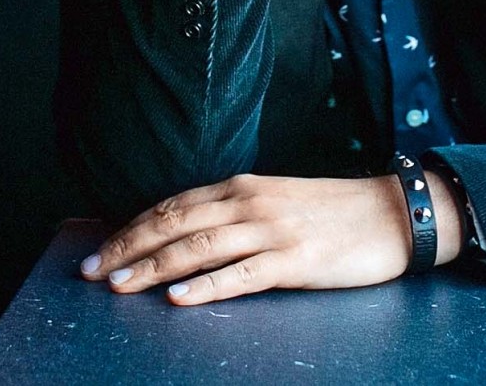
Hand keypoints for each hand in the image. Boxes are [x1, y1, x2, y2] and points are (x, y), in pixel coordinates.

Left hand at [78, 171, 459, 305]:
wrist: (393, 213)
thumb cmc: (332, 212)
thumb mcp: (275, 200)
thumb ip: (232, 212)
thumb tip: (185, 232)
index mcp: (241, 187)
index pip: (172, 205)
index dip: (131, 228)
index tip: (99, 251)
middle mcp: (250, 203)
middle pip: (175, 224)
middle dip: (128, 248)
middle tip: (92, 272)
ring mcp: (272, 231)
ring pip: (199, 247)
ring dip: (153, 267)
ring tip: (120, 285)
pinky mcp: (296, 261)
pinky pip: (242, 275)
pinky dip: (207, 286)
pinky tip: (179, 297)